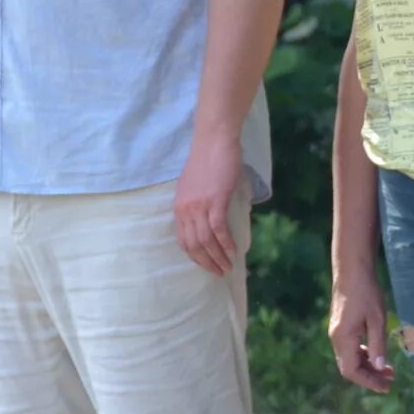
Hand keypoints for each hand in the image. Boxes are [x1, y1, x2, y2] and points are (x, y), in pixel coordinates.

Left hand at [174, 134, 244, 275]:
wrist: (214, 140)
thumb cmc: (209, 159)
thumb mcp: (196, 186)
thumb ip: (199, 203)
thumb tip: (213, 219)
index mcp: (179, 207)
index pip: (183, 240)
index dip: (195, 257)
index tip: (206, 265)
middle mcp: (186, 209)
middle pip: (193, 244)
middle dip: (207, 262)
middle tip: (219, 273)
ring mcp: (200, 205)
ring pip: (206, 240)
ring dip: (218, 257)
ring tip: (228, 267)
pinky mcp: (216, 200)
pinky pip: (219, 229)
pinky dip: (226, 243)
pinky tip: (234, 252)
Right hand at [328, 276, 395, 391]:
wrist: (352, 270)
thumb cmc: (367, 292)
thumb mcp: (377, 319)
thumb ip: (378, 344)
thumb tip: (380, 367)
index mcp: (343, 339)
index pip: (351, 371)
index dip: (368, 382)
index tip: (386, 386)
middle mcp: (336, 339)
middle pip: (349, 368)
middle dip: (370, 376)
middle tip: (391, 380)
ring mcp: (337, 333)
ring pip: (350, 359)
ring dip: (368, 366)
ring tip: (389, 370)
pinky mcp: (340, 327)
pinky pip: (350, 349)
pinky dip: (363, 355)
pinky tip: (377, 354)